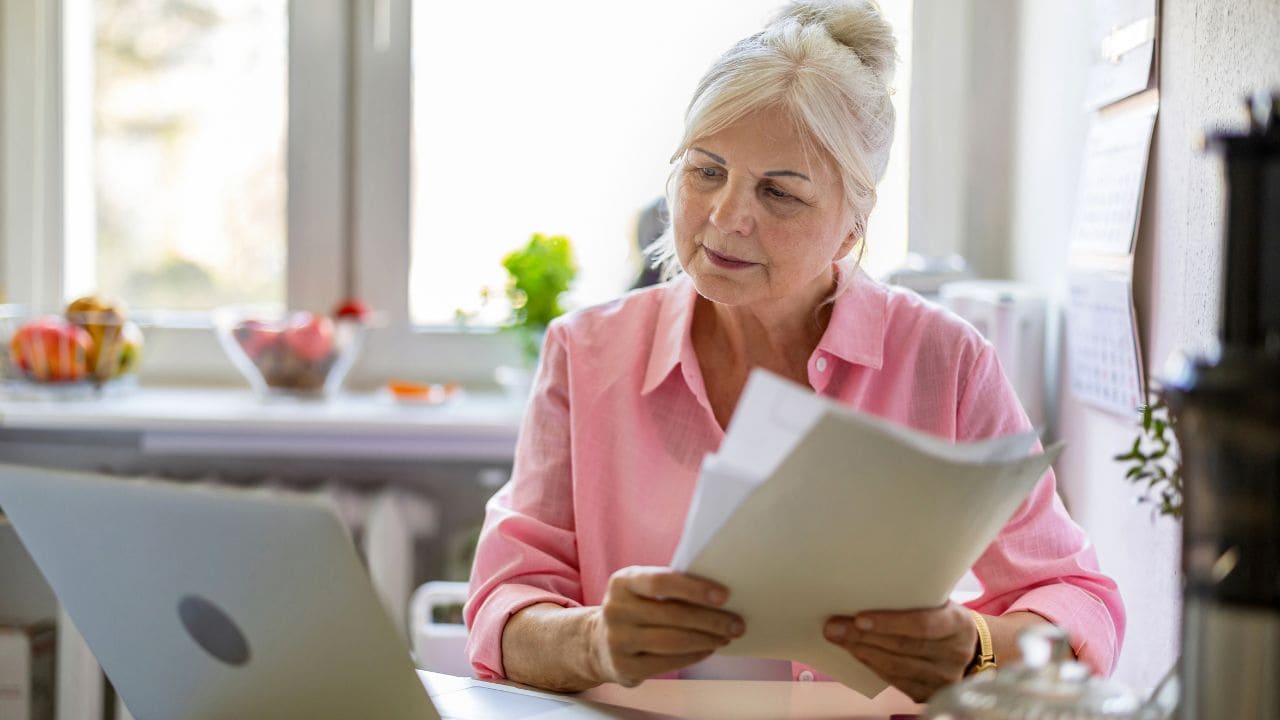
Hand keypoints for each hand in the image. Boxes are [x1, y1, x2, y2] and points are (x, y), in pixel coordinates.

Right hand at [589, 566, 744, 686]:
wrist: (598, 641)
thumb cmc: (636, 608)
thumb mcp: (641, 589)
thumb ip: (670, 586)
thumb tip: (720, 595)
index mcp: (622, 582)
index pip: (660, 581)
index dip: (693, 588)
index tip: (724, 596)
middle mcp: (615, 609)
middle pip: (671, 614)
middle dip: (710, 620)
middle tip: (736, 623)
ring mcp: (617, 640)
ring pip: (672, 641)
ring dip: (706, 639)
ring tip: (726, 636)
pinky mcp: (624, 666)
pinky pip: (667, 663)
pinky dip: (693, 656)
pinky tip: (708, 649)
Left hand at [824, 602, 976, 702]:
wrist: (971, 649)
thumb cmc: (944, 618)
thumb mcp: (939, 603)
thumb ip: (913, 600)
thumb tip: (865, 591)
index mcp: (958, 624)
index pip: (923, 625)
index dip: (890, 623)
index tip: (860, 618)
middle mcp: (954, 654)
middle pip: (903, 647)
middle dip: (863, 637)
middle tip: (834, 627)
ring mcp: (943, 678)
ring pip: (895, 667)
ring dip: (862, 652)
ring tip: (839, 638)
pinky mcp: (929, 694)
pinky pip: (895, 681)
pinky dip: (872, 666)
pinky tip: (857, 653)